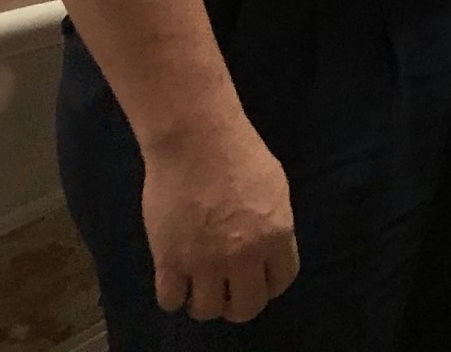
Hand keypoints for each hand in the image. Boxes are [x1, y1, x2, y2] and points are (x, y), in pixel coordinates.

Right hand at [142, 121, 298, 322]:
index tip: (258, 280)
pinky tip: (176, 279)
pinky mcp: (168, 259)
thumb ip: (273, 225)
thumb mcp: (275, 189)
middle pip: (246, 307)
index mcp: (277, 235)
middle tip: (229, 292)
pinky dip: (174, 296)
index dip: (270, 285)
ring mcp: (204, 261)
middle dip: (239, 304)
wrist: (196, 140)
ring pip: (207, 310)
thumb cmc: (240, 154)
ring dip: (205, 302)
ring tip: (200, 285)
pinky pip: (170, 300)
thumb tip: (266, 249)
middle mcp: (243, 256)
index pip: (281, 281)